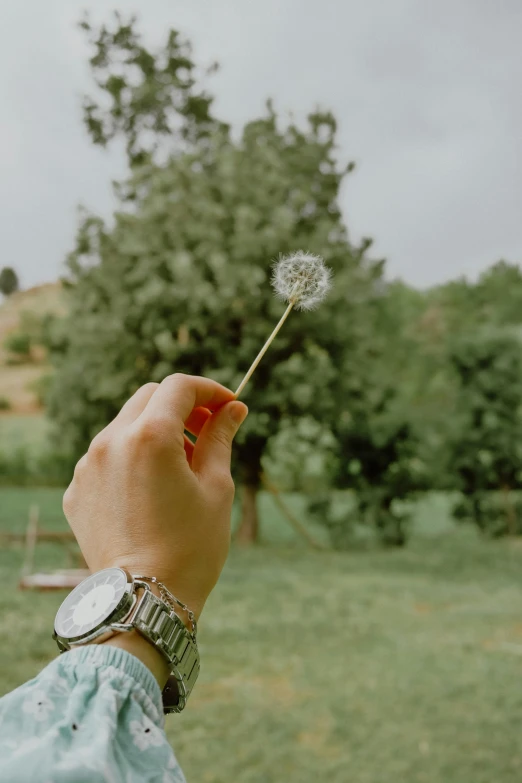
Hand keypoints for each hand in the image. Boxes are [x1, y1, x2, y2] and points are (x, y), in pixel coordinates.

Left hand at [63, 374, 247, 619]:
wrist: (144, 600)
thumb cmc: (190, 547)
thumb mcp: (216, 487)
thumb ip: (220, 437)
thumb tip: (233, 409)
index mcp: (150, 436)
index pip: (179, 387)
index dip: (209, 390)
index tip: (228, 405)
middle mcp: (111, 442)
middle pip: (149, 398)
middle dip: (182, 406)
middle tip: (208, 431)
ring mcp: (88, 466)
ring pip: (125, 424)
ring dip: (155, 430)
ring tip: (182, 466)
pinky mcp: (77, 489)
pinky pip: (107, 455)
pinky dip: (132, 457)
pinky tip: (152, 488)